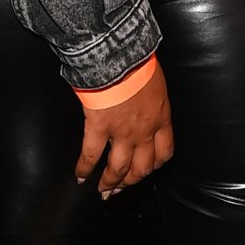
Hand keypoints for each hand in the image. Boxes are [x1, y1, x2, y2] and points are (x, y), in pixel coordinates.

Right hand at [74, 59, 173, 197]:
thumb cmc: (137, 60)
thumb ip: (151, 95)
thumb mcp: (155, 80)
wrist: (120, 54)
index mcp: (161, 117)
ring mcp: (122, 132)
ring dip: (111, 182)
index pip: (164, 152)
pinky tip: (80, 176)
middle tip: (122, 188)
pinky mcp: (99, 127)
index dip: (155, 165)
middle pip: (142, 167)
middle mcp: (145, 130)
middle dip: (132, 180)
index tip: (147, 170)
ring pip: (119, 168)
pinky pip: (91, 155)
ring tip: (103, 190)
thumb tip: (144, 95)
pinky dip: (84, 168)